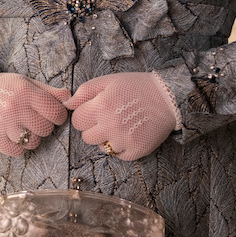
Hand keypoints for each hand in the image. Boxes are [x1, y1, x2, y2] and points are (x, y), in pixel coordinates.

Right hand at [0, 73, 69, 156]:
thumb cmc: (2, 89)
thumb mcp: (24, 82)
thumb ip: (48, 92)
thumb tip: (70, 98)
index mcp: (25, 91)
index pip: (57, 113)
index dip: (57, 115)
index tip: (50, 114)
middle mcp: (15, 107)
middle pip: (46, 129)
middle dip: (43, 126)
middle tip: (32, 120)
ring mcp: (4, 124)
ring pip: (34, 142)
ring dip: (31, 138)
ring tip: (21, 127)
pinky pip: (18, 152)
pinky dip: (18, 147)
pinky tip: (11, 135)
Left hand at [65, 72, 179, 160]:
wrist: (168, 97)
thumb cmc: (136, 86)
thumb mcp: (108, 81)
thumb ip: (84, 91)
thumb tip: (66, 104)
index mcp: (101, 106)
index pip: (77, 121)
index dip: (85, 115)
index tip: (96, 110)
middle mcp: (110, 125)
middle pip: (86, 137)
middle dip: (93, 128)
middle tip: (108, 118)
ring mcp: (123, 140)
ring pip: (101, 148)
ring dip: (106, 139)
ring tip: (120, 125)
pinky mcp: (136, 151)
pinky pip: (118, 155)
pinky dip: (121, 147)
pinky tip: (130, 133)